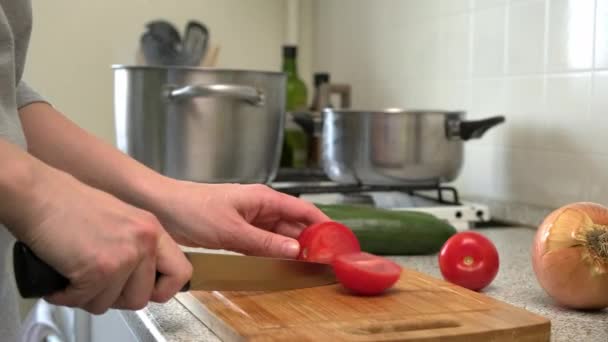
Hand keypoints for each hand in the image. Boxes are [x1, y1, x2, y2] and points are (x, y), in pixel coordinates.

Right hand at [9, 167, 191, 313]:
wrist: (40, 195)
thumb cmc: (70, 204)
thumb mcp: (122, 220)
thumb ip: (138, 246)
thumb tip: (142, 278)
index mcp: (152, 230)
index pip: (180, 274)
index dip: (161, 289)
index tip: (145, 289)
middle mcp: (144, 242)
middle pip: (142, 298)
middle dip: (115, 297)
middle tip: (97, 282)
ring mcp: (124, 256)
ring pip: (112, 304)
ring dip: (89, 296)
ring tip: (77, 274)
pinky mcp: (99, 269)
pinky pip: (84, 301)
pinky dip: (67, 295)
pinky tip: (62, 277)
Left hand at [153, 182, 328, 257]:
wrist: (164, 208)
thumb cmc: (193, 209)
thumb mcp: (232, 230)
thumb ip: (265, 242)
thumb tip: (295, 250)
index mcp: (264, 198)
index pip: (304, 209)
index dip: (323, 224)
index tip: (336, 240)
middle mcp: (261, 206)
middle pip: (294, 223)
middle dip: (310, 240)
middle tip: (322, 259)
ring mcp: (250, 219)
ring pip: (280, 234)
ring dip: (292, 247)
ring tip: (306, 264)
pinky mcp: (239, 230)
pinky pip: (264, 241)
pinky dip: (274, 251)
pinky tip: (279, 262)